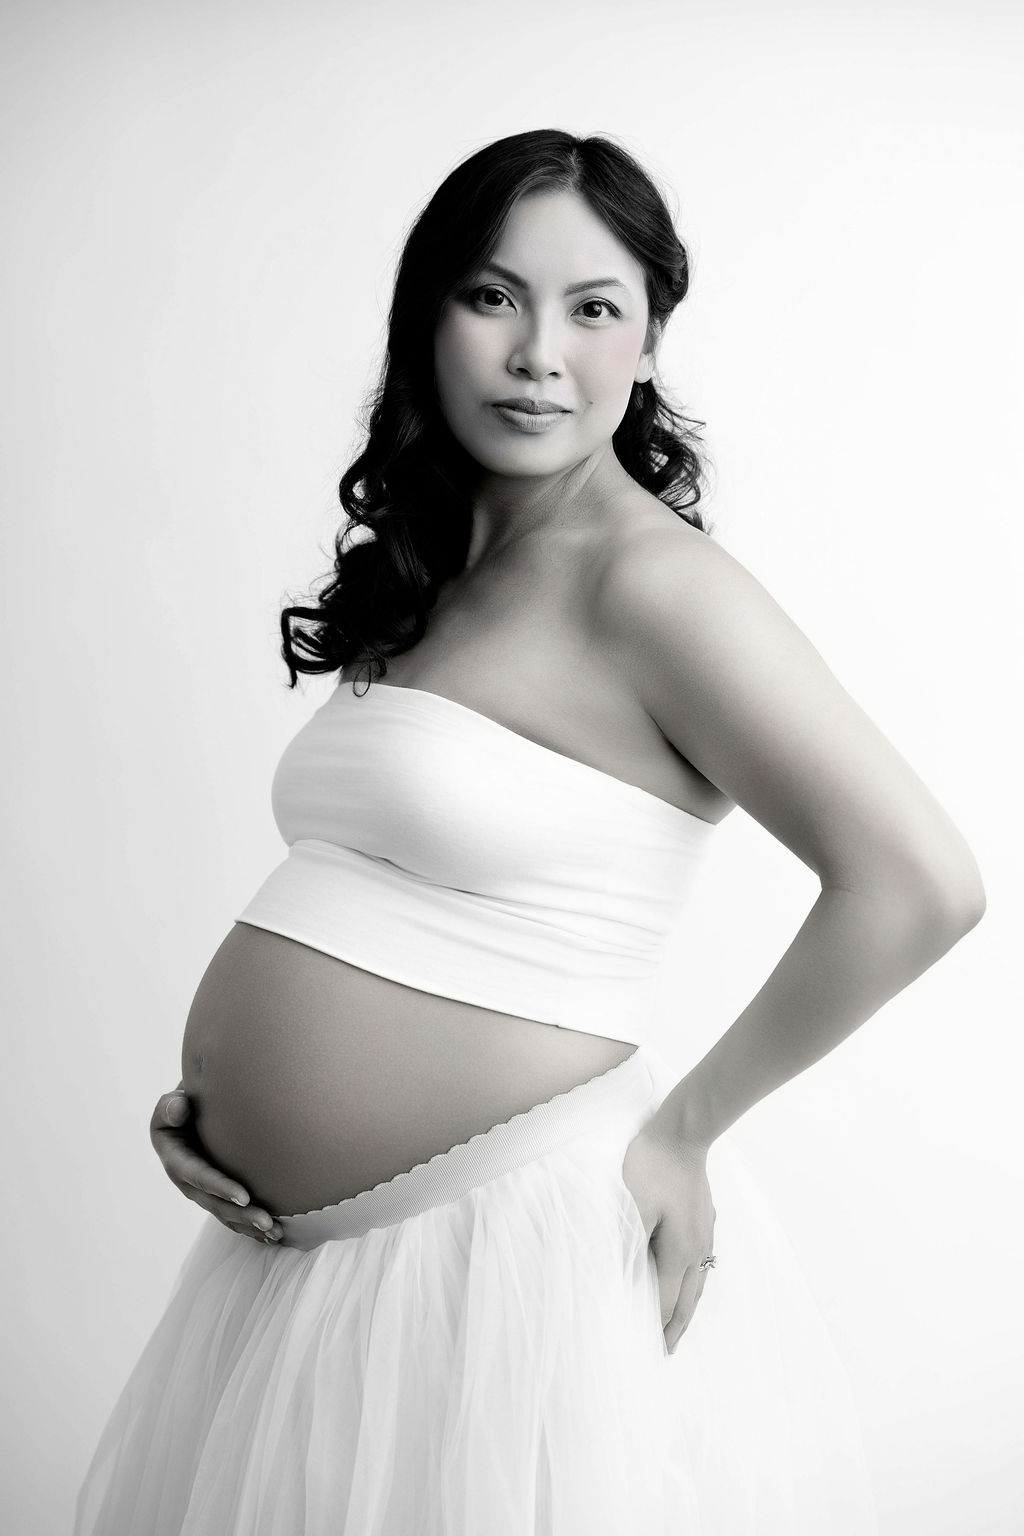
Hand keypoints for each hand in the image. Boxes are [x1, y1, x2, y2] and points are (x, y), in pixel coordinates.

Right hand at [149, 1088, 282, 1243]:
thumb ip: (172, 1107)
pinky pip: (232, 1215)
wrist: (185, 1116)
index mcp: (176, 1160)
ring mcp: (202, 1192)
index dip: (220, 1188)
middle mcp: (188, 1182)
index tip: (244, 1197)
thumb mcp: (170, 1105)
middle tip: (267, 1222)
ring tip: (276, 1233)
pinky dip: (250, 1226)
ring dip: (249, 1226)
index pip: (199, 1176)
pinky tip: (272, 1235)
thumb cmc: (181, 1107)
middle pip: (216, 1203)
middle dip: (240, 1215)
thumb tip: (180, 1107)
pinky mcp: (216, 1194)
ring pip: (226, 1214)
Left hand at [620, 1123, 715, 1353]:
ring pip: (698, 1282)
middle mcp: (697, 1248)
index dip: (655, 1327)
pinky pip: (701, 1262)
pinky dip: (694, 1283)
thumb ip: (629, 1245)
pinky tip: (691, 1280)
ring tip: (679, 1327)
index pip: (666, 1301)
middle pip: (687, 1300)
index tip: (648, 1350)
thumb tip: (622, 1277)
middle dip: (675, 1328)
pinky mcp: (704, 1218)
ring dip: (687, 1308)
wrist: (682, 1132)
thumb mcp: (631, 1206)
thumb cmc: (651, 1165)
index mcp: (679, 1251)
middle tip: (665, 1352)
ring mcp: (704, 1233)